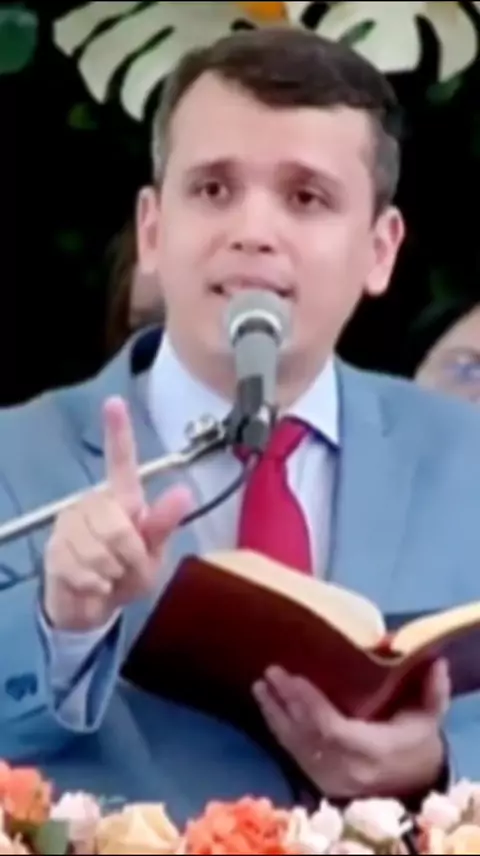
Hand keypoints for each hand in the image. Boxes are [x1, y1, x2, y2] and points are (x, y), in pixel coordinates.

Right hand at [44, 397, 193, 631]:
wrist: (93, 607)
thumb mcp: (154, 555)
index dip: (118, 432)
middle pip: (116, 523)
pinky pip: (82, 568)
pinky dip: (96, 585)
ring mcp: (70, 524)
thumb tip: (185, 493)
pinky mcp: (54, 548)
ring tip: (109, 575)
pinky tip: (94, 584)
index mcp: (121, 498)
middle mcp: (93, 503)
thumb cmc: (127, 574)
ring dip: (112, 572)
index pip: (121, 461)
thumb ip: (163, 525)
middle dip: (128, 554)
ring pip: (99, 549)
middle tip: (126, 566)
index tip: (115, 402)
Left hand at [253, 659, 449, 799]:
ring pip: (294, 745)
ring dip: (274, 714)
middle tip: (270, 673)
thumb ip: (430, 692)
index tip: (293, 676)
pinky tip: (266, 707)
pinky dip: (278, 729)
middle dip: (285, 704)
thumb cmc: (414, 743)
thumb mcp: (426, 719)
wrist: (409, 784)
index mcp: (371, 751)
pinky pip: (293, 753)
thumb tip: (433, 660)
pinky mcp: (316, 778)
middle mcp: (344, 768)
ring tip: (259, 686)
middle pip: (306, 736)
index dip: (310, 704)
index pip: (332, 729)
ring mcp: (327, 776)